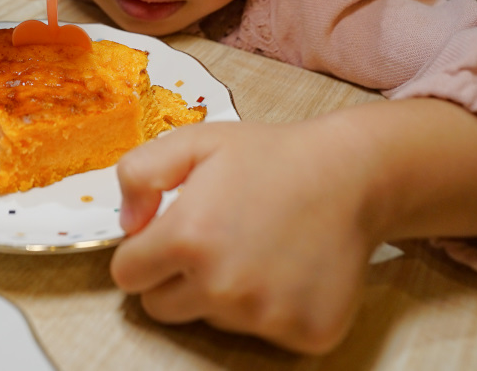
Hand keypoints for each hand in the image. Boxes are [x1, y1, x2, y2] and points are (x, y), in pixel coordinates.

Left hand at [110, 119, 380, 354]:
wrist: (350, 175)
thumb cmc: (269, 156)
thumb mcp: (194, 142)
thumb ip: (139, 173)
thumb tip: (126, 224)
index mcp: (186, 239)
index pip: (127, 275)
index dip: (142, 252)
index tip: (166, 237)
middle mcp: (222, 286)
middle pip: (162, 307)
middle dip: (175, 279)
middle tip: (213, 242)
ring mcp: (265, 316)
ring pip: (214, 320)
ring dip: (225, 293)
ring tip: (258, 247)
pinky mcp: (306, 334)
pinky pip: (265, 334)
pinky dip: (271, 308)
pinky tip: (288, 269)